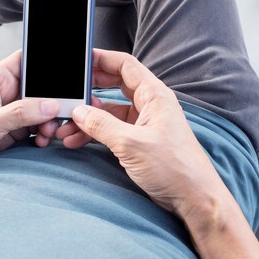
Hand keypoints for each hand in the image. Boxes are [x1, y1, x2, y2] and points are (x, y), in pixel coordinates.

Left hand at [0, 50, 59, 186]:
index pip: (28, 60)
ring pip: (43, 109)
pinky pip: (37, 126)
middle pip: (42, 87)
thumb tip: (50, 105)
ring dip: (50, 120)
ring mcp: (11, 111)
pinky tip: (42, 140)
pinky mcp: (13, 129)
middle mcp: (7, 91)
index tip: (67, 74)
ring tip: (49, 132)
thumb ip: (19, 114)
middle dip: (54, 100)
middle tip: (60, 113)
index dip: (48, 63)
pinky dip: (43, 133)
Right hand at [60, 49, 226, 216]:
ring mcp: (145, 124)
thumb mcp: (131, 144)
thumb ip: (102, 125)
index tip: (79, 61)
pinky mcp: (140, 143)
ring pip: (109, 112)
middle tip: (67, 94)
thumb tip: (79, 111)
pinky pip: (112, 130)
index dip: (101, 59)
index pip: (125, 65)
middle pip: (114, 86)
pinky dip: (94, 134)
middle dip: (88, 90)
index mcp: (155, 96)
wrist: (194, 199)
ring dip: (87, 118)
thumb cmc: (174, 168)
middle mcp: (150, 106)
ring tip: (64, 128)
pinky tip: (76, 141)